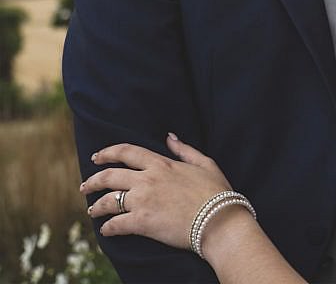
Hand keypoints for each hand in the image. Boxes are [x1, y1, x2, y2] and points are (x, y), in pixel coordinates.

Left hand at [81, 133, 232, 250]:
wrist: (219, 221)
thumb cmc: (216, 193)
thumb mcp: (204, 163)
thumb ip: (185, 149)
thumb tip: (170, 136)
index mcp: (161, 163)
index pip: (127, 152)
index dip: (108, 152)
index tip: (96, 157)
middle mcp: (148, 179)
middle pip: (110, 175)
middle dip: (93, 180)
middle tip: (85, 186)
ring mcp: (143, 200)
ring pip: (109, 200)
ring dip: (97, 205)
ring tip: (92, 210)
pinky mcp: (142, 222)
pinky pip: (116, 224)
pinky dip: (107, 228)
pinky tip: (105, 231)